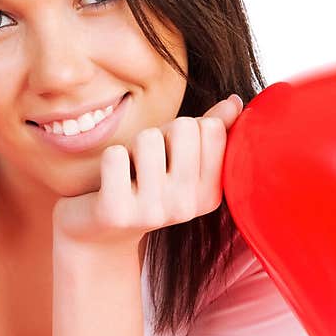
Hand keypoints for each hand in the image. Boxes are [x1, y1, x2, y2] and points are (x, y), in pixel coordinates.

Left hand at [52, 94, 243, 249]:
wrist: (99, 233)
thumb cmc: (143, 185)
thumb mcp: (180, 161)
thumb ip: (209, 133)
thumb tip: (235, 102)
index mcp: (210, 194)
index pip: (211, 128)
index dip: (184, 130)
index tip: (171, 156)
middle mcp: (186, 207)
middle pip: (184, 127)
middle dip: (161, 134)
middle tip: (146, 163)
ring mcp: (152, 212)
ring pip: (147, 138)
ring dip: (132, 147)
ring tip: (129, 173)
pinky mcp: (116, 211)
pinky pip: (115, 155)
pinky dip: (109, 159)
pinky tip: (110, 182)